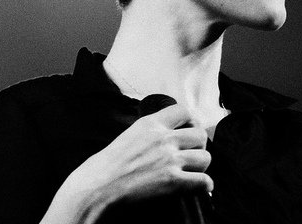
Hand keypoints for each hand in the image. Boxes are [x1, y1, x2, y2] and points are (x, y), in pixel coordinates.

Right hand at [42, 104, 212, 222]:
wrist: (95, 188)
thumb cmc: (103, 167)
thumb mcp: (126, 137)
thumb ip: (148, 134)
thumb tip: (164, 139)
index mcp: (149, 124)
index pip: (184, 111)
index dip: (190, 122)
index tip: (187, 132)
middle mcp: (163, 138)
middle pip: (200, 135)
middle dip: (198, 146)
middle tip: (190, 156)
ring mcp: (169, 160)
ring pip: (206, 158)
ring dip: (200, 167)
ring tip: (191, 173)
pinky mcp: (173, 182)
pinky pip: (204, 181)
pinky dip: (203, 187)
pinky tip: (194, 189)